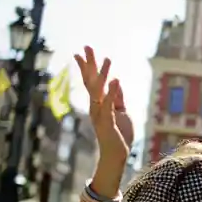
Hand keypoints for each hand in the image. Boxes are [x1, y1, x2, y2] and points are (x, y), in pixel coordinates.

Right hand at [74, 46, 134, 165]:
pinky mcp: (108, 122)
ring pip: (100, 90)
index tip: (80, 52)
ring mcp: (100, 113)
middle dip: (89, 64)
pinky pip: (109, 104)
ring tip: (107, 59)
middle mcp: (96, 106)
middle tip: (87, 47)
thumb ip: (118, 98)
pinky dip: (112, 92)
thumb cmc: (119, 133)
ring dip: (103, 74)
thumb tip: (116, 82)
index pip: (91, 81)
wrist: (117, 154)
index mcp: (98, 103)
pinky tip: (116, 80)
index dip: (87, 66)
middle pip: (91, 81)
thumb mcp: (121, 111)